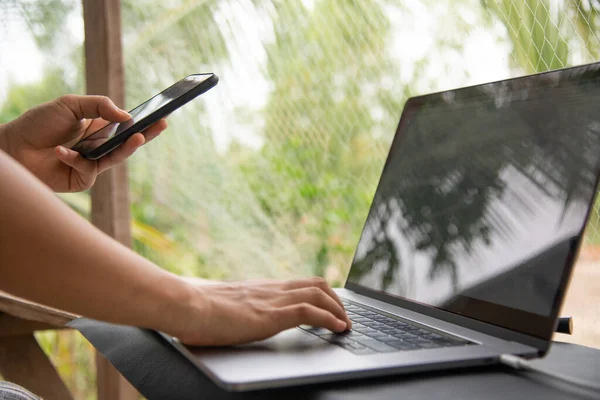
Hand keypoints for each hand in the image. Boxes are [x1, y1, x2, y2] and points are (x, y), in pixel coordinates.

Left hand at [0, 95, 166, 191]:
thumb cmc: (39, 123)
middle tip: (160, 126)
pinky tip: (60, 152)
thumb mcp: (70, 105)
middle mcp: (98, 147)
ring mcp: (91, 164)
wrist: (13, 147)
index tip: (161, 116)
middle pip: (128, 143)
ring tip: (136, 137)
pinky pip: (88, 171)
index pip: (126, 126)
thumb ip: (99, 106)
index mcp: (98, 128)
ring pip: (116, 158)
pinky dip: (75, 160)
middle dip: (146, 134)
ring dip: (126, 148)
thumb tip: (125, 116)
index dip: (144, 123)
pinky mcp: (81, 180)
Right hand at [174, 277, 351, 345]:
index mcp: (261, 288)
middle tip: (343, 316)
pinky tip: (338, 328)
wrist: (185, 305)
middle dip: (336, 300)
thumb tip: (231, 315)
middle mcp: (271, 289)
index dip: (320, 293)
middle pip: (316, 284)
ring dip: (338, 310)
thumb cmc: (196, 308)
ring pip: (319, 294)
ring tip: (346, 324)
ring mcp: (272, 300)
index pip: (299, 283)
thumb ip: (236, 307)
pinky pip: (309, 312)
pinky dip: (329, 319)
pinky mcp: (271, 315)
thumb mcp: (224, 305)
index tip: (329, 306)